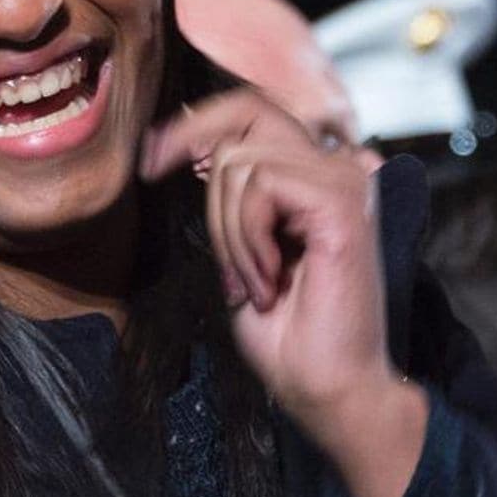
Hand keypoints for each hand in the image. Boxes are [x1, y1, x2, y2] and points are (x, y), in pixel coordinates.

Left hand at [143, 89, 427, 496]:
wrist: (325, 386)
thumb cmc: (286, 330)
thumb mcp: (241, 245)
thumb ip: (234, 194)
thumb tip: (198, 150)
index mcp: (316, 175)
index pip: (252, 111)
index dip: (194, 122)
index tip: (151, 157)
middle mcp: (338, 168)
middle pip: (247, 112)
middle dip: (195, 154)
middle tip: (190, 212)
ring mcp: (345, 182)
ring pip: (241, 162)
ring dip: (227, 230)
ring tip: (254, 279)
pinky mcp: (343, 204)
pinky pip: (260, 187)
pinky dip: (246, 238)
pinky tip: (270, 279)